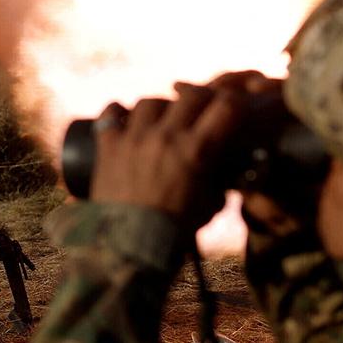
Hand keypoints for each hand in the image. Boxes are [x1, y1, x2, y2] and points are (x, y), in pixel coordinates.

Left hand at [88, 74, 266, 236]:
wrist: (128, 247)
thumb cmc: (173, 232)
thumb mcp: (208, 207)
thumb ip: (218, 187)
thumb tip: (225, 176)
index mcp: (196, 151)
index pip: (226, 106)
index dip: (235, 102)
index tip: (233, 108)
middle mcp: (166, 137)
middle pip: (190, 96)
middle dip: (200, 99)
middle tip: (199, 110)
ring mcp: (134, 139)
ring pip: (150, 101)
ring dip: (161, 106)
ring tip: (161, 119)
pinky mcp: (108, 147)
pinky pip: (110, 114)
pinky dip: (118, 112)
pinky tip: (123, 117)